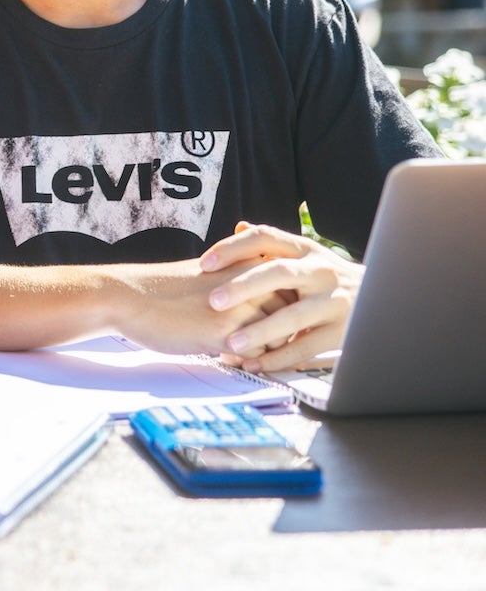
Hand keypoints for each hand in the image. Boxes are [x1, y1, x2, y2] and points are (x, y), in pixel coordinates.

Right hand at [108, 255, 288, 356]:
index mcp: (246, 263)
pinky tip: (228, 357)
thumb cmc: (162, 287)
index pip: (289, 291)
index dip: (282, 311)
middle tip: (259, 344)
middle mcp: (249, 283)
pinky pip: (256, 355)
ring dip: (264, 349)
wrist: (128, 296)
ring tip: (242, 352)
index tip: (271, 323)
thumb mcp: (207, 271)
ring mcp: (239, 308)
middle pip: (290, 316)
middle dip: (278, 333)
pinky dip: (248, 361)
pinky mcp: (224, 333)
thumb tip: (257, 297)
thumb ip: (237, 278)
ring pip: (277, 338)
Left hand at [202, 222, 360, 371]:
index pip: (265, 238)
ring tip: (231, 343)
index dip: (233, 248)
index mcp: (305, 249)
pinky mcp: (342, 331)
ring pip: (293, 316)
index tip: (204, 263)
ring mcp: (334, 301)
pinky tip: (253, 364)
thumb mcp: (307, 256)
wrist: (384, 298)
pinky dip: (277, 358)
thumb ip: (273, 246)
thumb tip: (239, 226)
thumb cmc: (328, 278)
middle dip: (243, 287)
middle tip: (213, 301)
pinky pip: (305, 347)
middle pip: (278, 273)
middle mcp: (321, 270)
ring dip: (260, 331)